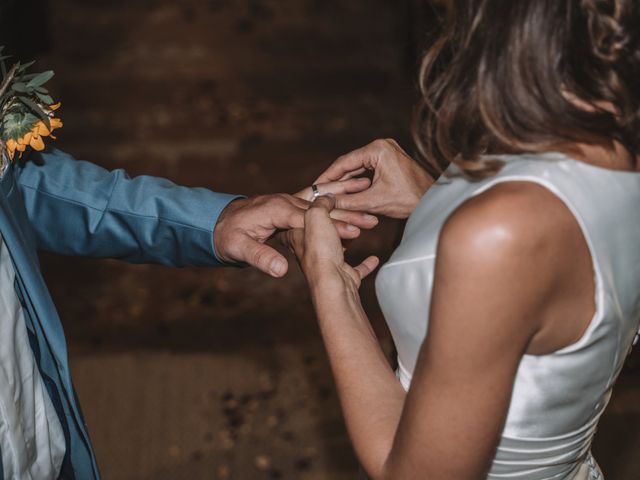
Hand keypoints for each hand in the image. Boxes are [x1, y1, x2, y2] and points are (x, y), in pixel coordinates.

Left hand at [214, 182, 377, 277]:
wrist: (216, 223)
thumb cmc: (227, 236)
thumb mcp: (240, 248)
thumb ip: (261, 257)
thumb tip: (280, 271)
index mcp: (278, 209)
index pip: (312, 217)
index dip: (334, 224)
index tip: (356, 231)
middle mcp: (286, 202)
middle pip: (324, 207)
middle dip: (349, 213)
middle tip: (373, 218)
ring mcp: (290, 203)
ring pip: (323, 202)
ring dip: (347, 203)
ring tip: (371, 207)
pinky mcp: (291, 209)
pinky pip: (317, 205)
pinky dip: (336, 205)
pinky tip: (352, 211)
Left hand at [285, 195, 378, 291]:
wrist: (333, 284)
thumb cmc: (321, 252)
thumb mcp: (316, 216)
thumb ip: (320, 204)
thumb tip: (326, 197)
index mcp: (298, 235)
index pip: (303, 216)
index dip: (315, 205)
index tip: (330, 196)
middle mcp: (310, 251)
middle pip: (324, 231)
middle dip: (339, 221)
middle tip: (352, 211)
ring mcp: (328, 265)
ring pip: (339, 247)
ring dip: (351, 238)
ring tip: (360, 229)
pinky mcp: (344, 276)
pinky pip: (356, 269)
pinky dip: (365, 264)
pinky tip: (374, 258)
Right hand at [315, 139, 432, 218]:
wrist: (432, 200)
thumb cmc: (409, 199)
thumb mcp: (374, 202)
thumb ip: (348, 201)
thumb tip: (327, 203)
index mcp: (378, 149)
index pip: (344, 162)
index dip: (327, 176)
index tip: (315, 186)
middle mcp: (381, 145)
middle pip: (350, 163)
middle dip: (335, 178)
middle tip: (318, 190)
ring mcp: (386, 150)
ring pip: (357, 166)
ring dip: (345, 180)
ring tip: (328, 191)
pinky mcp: (389, 158)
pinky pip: (367, 168)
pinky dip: (357, 180)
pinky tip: (345, 190)